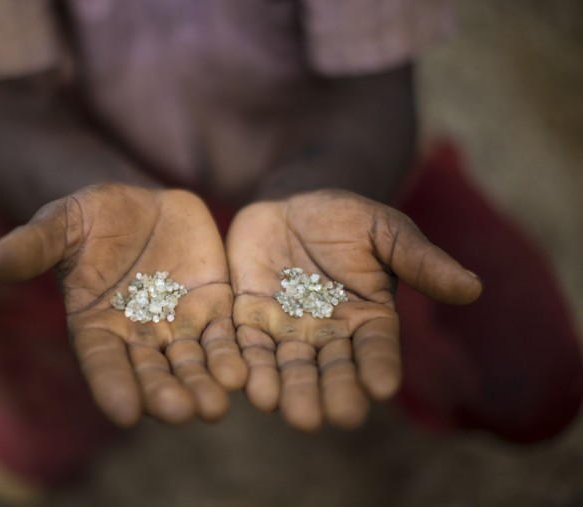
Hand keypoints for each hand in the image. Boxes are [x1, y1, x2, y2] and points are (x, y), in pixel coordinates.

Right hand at [0, 184, 246, 426]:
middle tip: (183, 414)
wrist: (138, 205)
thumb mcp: (60, 224)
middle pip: (152, 371)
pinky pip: (225, 334)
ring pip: (192, 361)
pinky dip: (233, 354)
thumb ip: (31, 246)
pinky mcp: (212, 306)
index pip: (102, 361)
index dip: (112, 385)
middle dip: (166, 393)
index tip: (125, 412)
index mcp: (96, 324)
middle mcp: (138, 335)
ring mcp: (177, 324)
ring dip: (204, 384)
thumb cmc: (89, 217)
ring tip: (217, 406)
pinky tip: (246, 374)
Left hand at [226, 190, 481, 431]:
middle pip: (329, 369)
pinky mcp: (248, 317)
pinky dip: (243, 362)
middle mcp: (328, 334)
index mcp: (368, 319)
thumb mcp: (386, 231)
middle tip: (325, 418)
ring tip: (280, 408)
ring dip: (282, 388)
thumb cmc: (348, 219)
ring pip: (286, 364)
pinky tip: (240, 382)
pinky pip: (245, 342)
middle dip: (326, 392)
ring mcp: (286, 329)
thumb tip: (473, 288)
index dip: (378, 366)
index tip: (381, 388)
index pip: (376, 348)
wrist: (293, 205)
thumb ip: (420, 260)